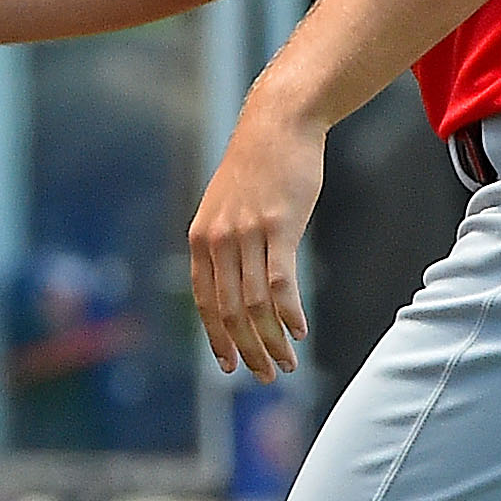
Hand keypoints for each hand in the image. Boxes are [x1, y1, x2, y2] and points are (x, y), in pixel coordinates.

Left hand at [191, 95, 323, 379]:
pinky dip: (289, 314)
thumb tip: (235, 284)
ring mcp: (246, 234)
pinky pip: (280, 283)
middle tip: (265, 376)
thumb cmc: (257, 168)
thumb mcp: (227, 207)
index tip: (230, 366)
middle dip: (247, 350)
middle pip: (229, 311)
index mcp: (200, 239)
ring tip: (288, 362)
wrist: (278, 124)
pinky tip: (300, 332)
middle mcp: (218, 240)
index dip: (216, 339)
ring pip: (255, 304)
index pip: (203, 302)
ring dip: (272, 341)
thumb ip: (226, 245)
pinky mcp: (278, 226)